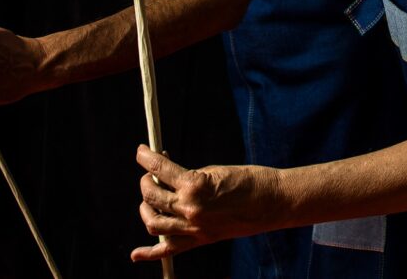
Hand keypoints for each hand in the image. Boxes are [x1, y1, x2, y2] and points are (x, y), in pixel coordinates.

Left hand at [130, 144, 282, 260]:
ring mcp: (194, 228)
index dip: (145, 157)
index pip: (159, 169)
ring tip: (150, 197)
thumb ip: (188, 175)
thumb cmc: (247, 179)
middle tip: (150, 173)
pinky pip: (169, 250)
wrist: (272, 202)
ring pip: (153, 223)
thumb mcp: (213, 170)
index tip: (140, 151)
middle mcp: (189, 208)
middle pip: (151, 196)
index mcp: (193, 185)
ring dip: (145, 207)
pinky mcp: (201, 240)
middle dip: (146, 181)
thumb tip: (168, 174)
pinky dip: (149, 254)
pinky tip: (135, 254)